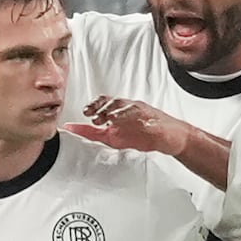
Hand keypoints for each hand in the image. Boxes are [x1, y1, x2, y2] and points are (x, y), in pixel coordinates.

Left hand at [68, 96, 191, 156]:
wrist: (170, 139)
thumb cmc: (144, 136)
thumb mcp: (113, 138)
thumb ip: (92, 133)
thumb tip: (70, 129)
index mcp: (118, 111)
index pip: (103, 103)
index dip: (92, 106)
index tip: (84, 113)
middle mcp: (128, 107)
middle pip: (112, 101)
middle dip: (100, 106)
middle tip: (91, 114)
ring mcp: (140, 110)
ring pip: (125, 105)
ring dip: (113, 110)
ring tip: (106, 119)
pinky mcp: (152, 116)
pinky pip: (140, 113)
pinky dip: (130, 116)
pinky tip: (122, 121)